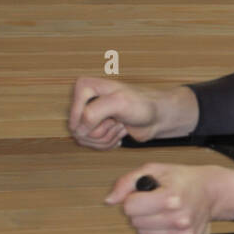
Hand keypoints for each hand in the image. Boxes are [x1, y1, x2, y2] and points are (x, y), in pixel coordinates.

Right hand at [69, 77, 197, 148]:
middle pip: (79, 131)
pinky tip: (119, 133)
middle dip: (103, 131)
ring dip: (107, 137)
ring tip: (120, 125)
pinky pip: (92, 146)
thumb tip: (78, 130)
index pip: (76, 116)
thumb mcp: (119, 102)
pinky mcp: (95, 129)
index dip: (93, 122)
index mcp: (84, 87)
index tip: (111, 115)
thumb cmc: (143, 105)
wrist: (156, 117)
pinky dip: (108, 144)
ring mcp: (88, 116)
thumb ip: (94, 112)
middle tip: (118, 121)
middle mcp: (83, 100)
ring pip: (85, 140)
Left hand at [104, 163, 233, 233]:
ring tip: (165, 213)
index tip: (146, 194)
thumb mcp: (154, 170)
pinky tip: (171, 225)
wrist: (211, 191)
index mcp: (170, 198)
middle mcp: (179, 219)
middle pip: (136, 223)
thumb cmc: (182, 180)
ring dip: (150, 225)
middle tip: (157, 202)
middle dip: (142, 212)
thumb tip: (110, 200)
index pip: (129, 207)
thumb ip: (127, 182)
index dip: (134, 199)